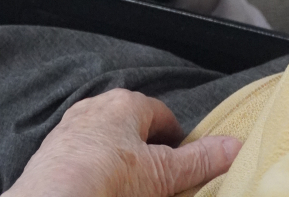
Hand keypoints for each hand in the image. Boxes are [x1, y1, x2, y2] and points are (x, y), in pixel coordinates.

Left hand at [2, 89, 240, 196]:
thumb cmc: (109, 179)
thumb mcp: (162, 174)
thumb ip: (199, 161)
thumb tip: (236, 146)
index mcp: (126, 103)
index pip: (162, 114)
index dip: (176, 138)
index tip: (182, 161)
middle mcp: (96, 106)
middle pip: (132, 124)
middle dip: (146, 148)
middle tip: (158, 177)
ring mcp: (71, 127)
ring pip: (105, 138)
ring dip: (118, 156)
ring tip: (129, 185)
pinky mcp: (52, 150)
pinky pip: (83, 153)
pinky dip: (94, 166)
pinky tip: (100, 186)